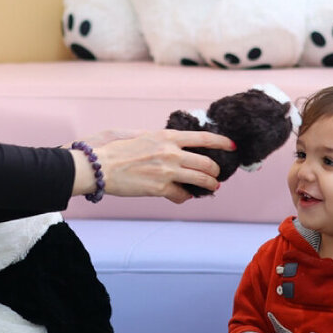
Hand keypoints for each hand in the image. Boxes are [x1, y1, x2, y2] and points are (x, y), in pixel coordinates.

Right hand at [72, 129, 233, 202]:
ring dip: (209, 185)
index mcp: (167, 136)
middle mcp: (171, 152)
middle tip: (216, 175)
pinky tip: (183, 196)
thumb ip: (159, 139)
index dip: (221, 142)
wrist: (100, 166)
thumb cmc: (115, 150)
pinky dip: (185, 196)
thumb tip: (171, 143)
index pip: (203, 138)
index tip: (232, 146)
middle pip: (207, 162)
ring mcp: (168, 170)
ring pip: (201, 180)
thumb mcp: (140, 135)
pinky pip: (182, 195)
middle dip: (215, 171)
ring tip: (211, 188)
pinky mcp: (160, 188)